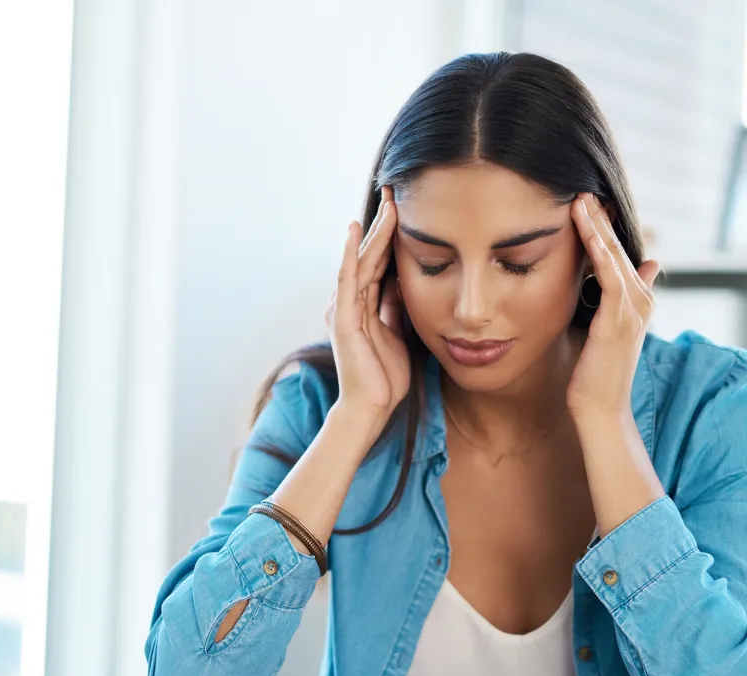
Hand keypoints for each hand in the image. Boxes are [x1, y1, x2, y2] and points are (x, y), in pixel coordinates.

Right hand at [324, 186, 409, 424]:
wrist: (371, 408)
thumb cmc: (384, 377)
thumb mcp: (397, 334)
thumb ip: (395, 308)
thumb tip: (402, 283)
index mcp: (363, 306)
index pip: (379, 263)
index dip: (392, 237)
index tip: (407, 210)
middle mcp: (349, 302)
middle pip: (369, 255)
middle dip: (384, 224)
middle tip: (396, 192)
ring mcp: (344, 309)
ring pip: (361, 260)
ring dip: (374, 231)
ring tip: (387, 202)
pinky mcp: (342, 318)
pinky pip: (347, 278)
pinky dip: (350, 253)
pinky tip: (356, 229)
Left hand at [566, 192, 660, 419]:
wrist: (599, 409)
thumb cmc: (594, 375)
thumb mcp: (602, 333)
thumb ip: (611, 306)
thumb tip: (630, 277)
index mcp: (633, 302)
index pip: (618, 256)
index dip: (603, 231)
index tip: (584, 207)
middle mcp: (638, 302)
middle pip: (619, 250)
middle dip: (600, 221)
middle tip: (582, 192)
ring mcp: (632, 311)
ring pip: (616, 258)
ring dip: (599, 229)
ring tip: (582, 201)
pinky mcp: (618, 322)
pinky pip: (612, 279)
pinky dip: (601, 255)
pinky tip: (589, 235)